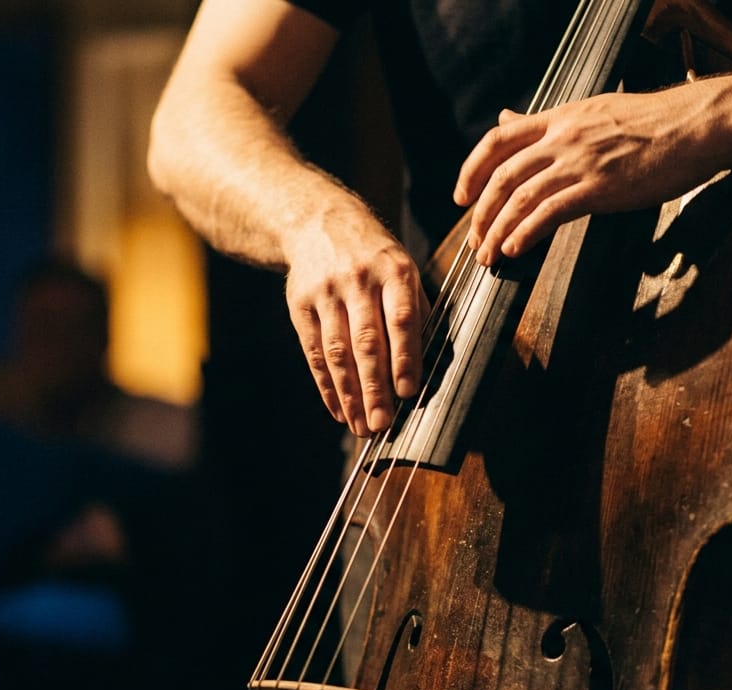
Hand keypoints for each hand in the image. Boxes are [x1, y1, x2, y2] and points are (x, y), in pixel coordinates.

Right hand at [284, 213, 428, 436]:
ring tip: (361, 426)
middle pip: (366, 341)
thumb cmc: (374, 255)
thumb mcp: (402, 267)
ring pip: (337, 351)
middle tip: (382, 424)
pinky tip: (338, 410)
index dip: (404, 357)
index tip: (408, 392)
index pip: (400, 319)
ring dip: (349, 394)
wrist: (317, 220)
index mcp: (394, 270)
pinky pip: (313, 352)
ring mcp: (325, 292)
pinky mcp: (300, 304)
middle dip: (374, 387)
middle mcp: (358, 280)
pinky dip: (326, 385)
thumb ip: (416, 311)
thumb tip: (431, 364)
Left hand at [454, 87, 718, 263]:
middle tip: (474, 242)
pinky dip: (526, 233)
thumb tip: (507, 116)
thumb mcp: (590, 110)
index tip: (461, 197)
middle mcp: (562, 137)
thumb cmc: (652, 122)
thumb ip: (546, 121)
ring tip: (489, 257)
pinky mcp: (600, 187)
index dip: (471, 171)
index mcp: (558, 118)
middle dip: (480, 214)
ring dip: (498, 232)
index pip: (496, 141)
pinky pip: (550, 212)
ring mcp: (580, 162)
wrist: (696, 125)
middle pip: (502, 176)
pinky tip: (515, 250)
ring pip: (520, 198)